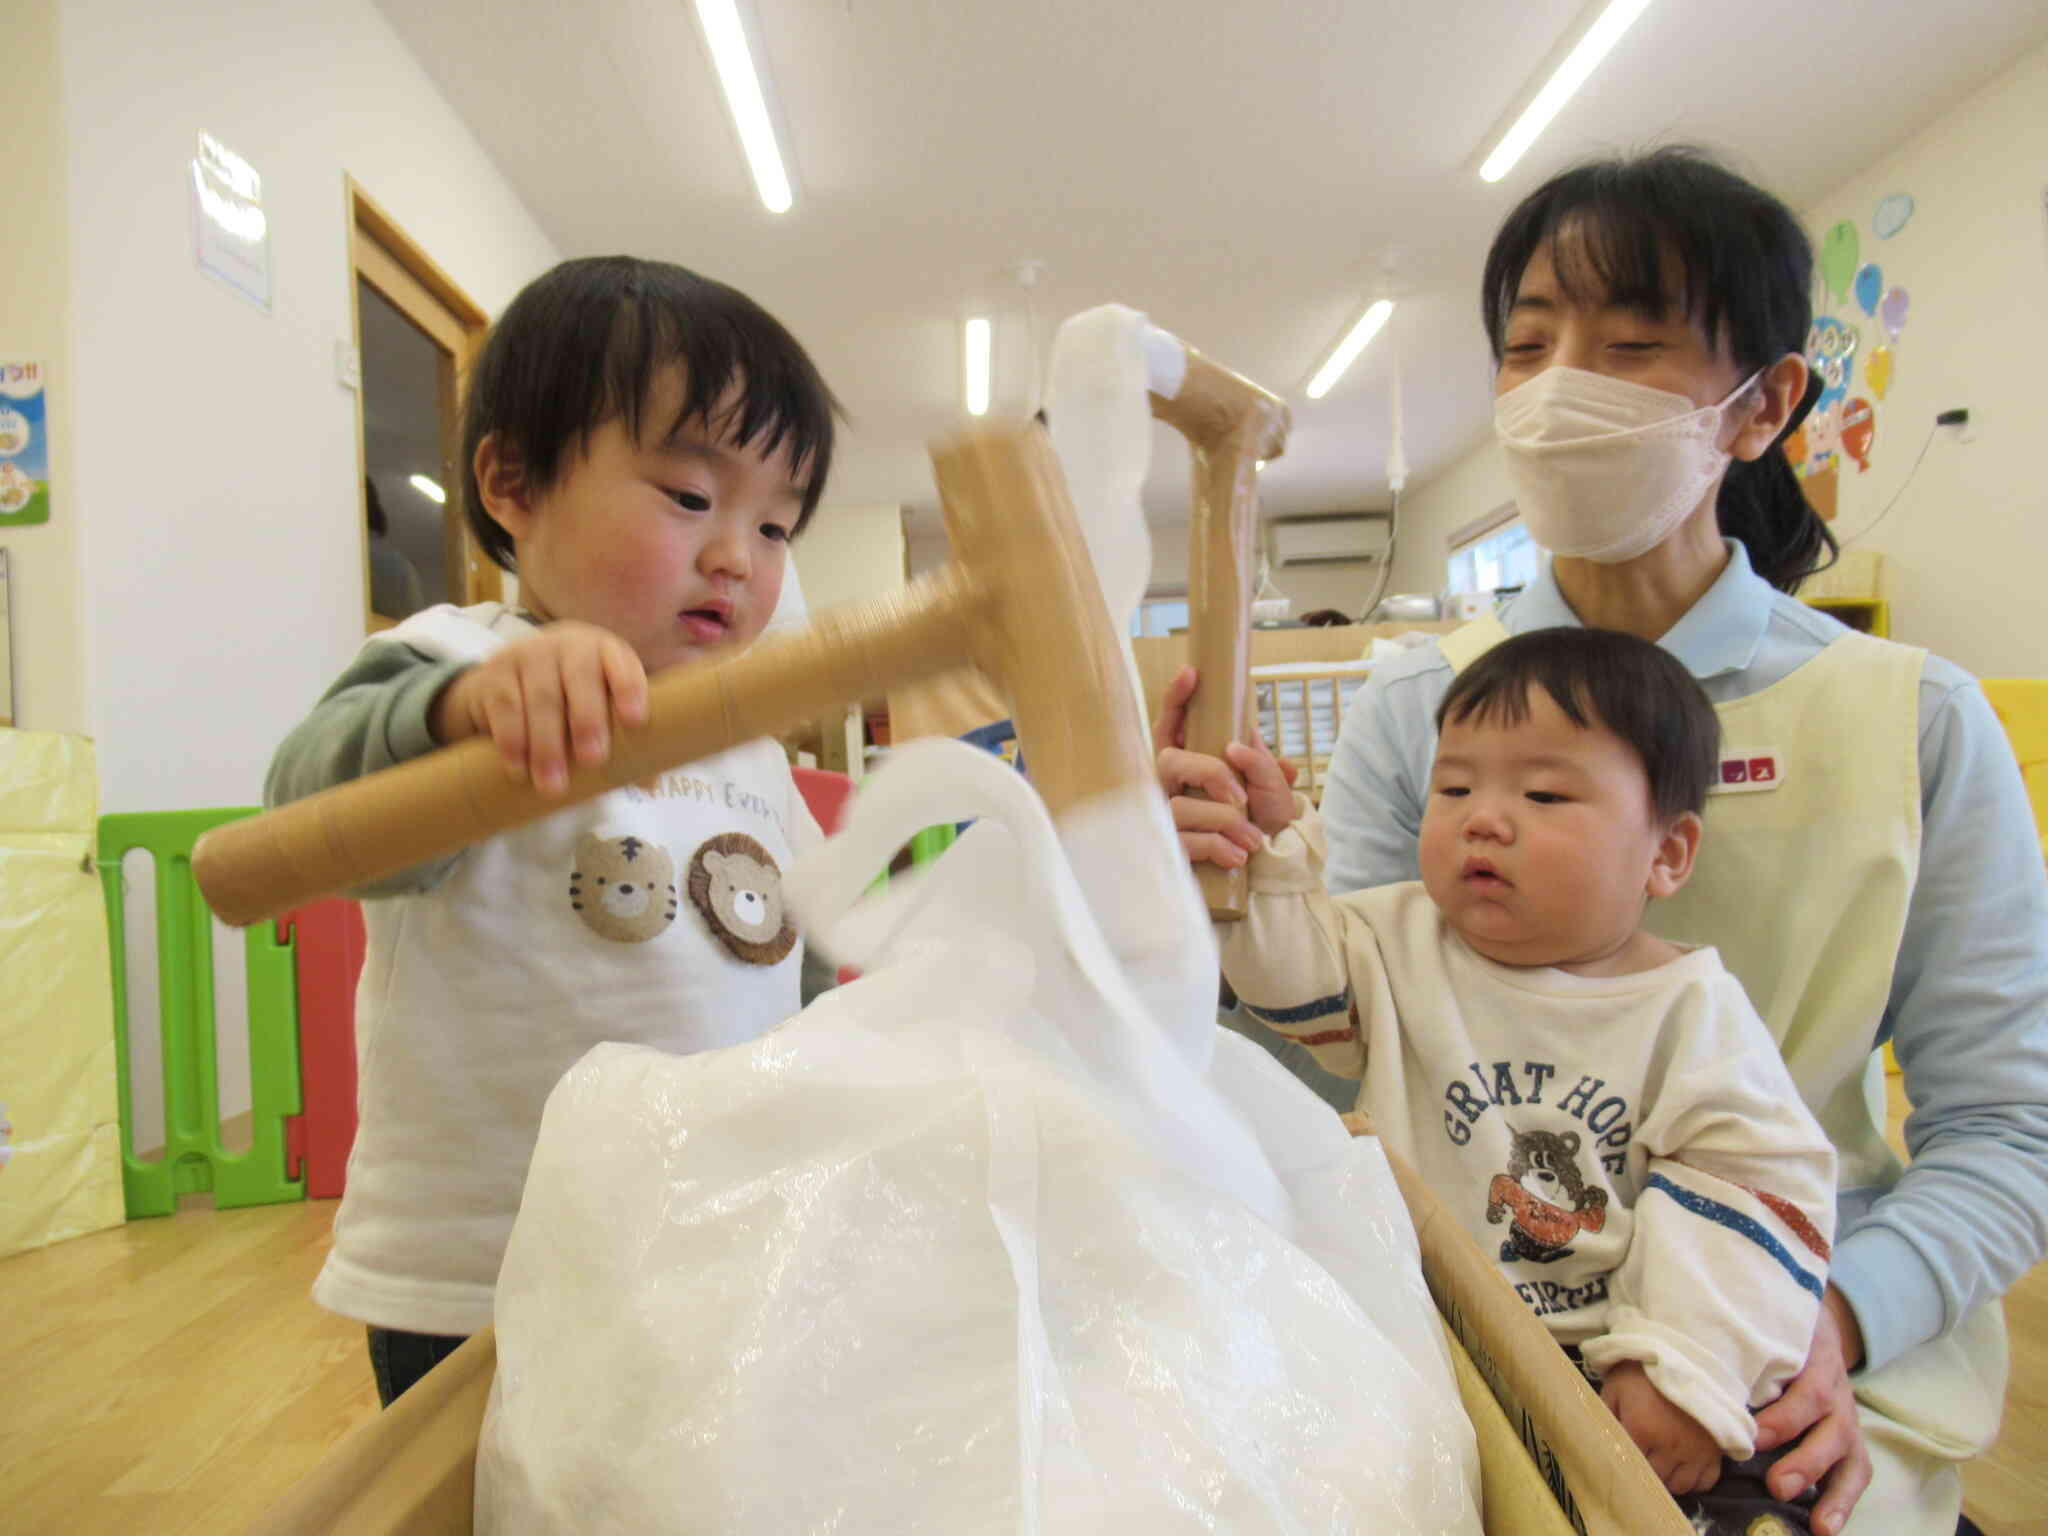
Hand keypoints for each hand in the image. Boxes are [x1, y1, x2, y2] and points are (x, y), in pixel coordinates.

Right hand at [429, 622, 648, 794]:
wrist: (505, 683)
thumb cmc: (571, 700)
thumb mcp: (599, 708)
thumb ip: (625, 739)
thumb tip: (648, 783)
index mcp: (604, 652)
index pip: (621, 663)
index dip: (629, 687)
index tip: (635, 721)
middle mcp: (567, 646)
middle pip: (580, 679)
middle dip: (588, 721)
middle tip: (592, 760)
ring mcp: (528, 655)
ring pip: (541, 698)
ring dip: (547, 745)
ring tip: (553, 785)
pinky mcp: (495, 674)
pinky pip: (505, 707)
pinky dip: (512, 741)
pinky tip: (518, 769)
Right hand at [1152, 666, 1299, 868]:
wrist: (1267, 871)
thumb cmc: (1262, 823)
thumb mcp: (1273, 790)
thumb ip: (1263, 764)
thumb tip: (1239, 747)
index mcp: (1191, 762)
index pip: (1173, 724)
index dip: (1177, 697)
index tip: (1192, 673)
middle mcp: (1170, 785)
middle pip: (1170, 760)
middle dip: (1210, 774)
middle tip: (1241, 798)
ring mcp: (1165, 817)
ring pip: (1180, 805)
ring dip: (1224, 821)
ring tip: (1252, 840)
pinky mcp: (1168, 850)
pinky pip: (1185, 841)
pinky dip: (1217, 847)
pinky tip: (1236, 857)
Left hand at [1598, 1360, 1722, 1496]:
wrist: (1686, 1355)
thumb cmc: (1645, 1371)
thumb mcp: (1615, 1387)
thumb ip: (1606, 1415)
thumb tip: (1601, 1439)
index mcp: (1642, 1429)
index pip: (1629, 1464)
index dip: (1625, 1463)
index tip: (1622, 1457)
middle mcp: (1670, 1446)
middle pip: (1654, 1478)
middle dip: (1645, 1472)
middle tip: (1642, 1459)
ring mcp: (1696, 1451)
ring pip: (1679, 1485)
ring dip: (1668, 1479)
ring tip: (1662, 1464)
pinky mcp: (1716, 1451)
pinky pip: (1705, 1482)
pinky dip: (1693, 1480)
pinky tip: (1683, 1466)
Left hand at [1751, 1287, 1871, 1535]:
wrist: (1810, 1325)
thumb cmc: (1770, 1330)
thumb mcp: (1760, 1326)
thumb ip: (1734, 1342)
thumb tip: (1684, 1361)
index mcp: (1812, 1356)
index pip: (1806, 1387)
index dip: (1784, 1416)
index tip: (1754, 1438)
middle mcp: (1833, 1387)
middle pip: (1827, 1422)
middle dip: (1804, 1458)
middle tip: (1777, 1484)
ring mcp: (1845, 1415)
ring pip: (1847, 1453)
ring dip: (1829, 1490)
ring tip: (1817, 1524)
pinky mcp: (1851, 1439)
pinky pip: (1856, 1472)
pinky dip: (1842, 1501)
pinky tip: (1823, 1526)